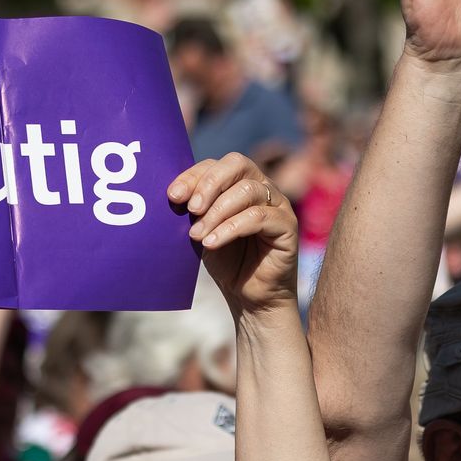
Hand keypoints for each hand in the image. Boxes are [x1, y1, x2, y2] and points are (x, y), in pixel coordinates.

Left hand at [170, 153, 299, 313]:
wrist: (249, 296)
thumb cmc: (227, 261)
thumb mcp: (203, 230)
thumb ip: (194, 210)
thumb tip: (175, 194)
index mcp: (239, 182)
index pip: (216, 165)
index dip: (193, 176)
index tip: (173, 196)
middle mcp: (261, 187)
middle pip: (237, 164)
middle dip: (209, 184)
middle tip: (192, 209)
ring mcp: (277, 204)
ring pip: (247, 190)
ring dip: (217, 212)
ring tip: (198, 235)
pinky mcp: (287, 224)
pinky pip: (259, 216)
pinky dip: (230, 228)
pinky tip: (212, 243)